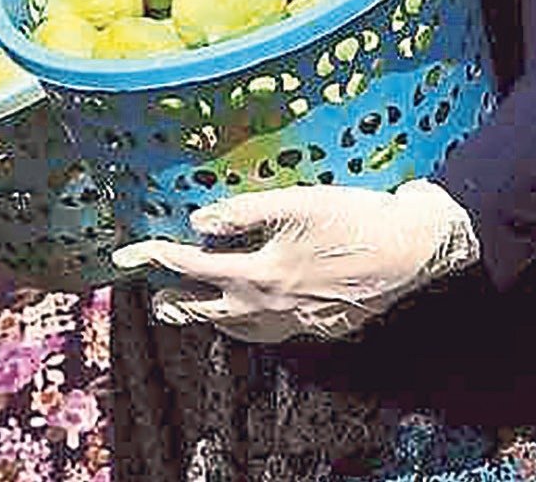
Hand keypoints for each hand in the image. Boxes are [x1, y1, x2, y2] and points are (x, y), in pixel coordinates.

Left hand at [110, 180, 479, 344]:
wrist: (410, 249)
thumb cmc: (351, 219)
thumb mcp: (294, 202)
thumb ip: (242, 212)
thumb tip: (198, 222)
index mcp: (258, 276)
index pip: (190, 266)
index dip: (153, 256)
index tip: (125, 254)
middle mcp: (270, 309)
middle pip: (207, 311)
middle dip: (176, 303)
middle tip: (154, 299)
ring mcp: (296, 323)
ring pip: (239, 328)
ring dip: (210, 318)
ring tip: (194, 310)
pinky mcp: (320, 326)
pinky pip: (270, 332)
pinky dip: (248, 324)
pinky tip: (251, 313)